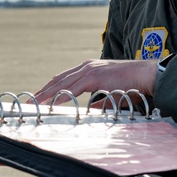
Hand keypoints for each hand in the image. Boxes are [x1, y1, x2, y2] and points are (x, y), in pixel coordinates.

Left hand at [35, 58, 158, 103]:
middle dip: (44, 90)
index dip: (51, 86)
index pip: (64, 77)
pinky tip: (52, 103)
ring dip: (47, 94)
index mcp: (90, 68)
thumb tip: (91, 109)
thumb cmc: (133, 85)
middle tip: (31, 100)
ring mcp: (89, 70)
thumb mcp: (112, 93)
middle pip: (59, 79)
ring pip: (62, 84)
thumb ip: (99, 101)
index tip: (40, 95)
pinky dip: (61, 96)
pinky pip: (73, 88)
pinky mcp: (94, 77)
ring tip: (35, 103)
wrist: (145, 75)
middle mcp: (86, 67)